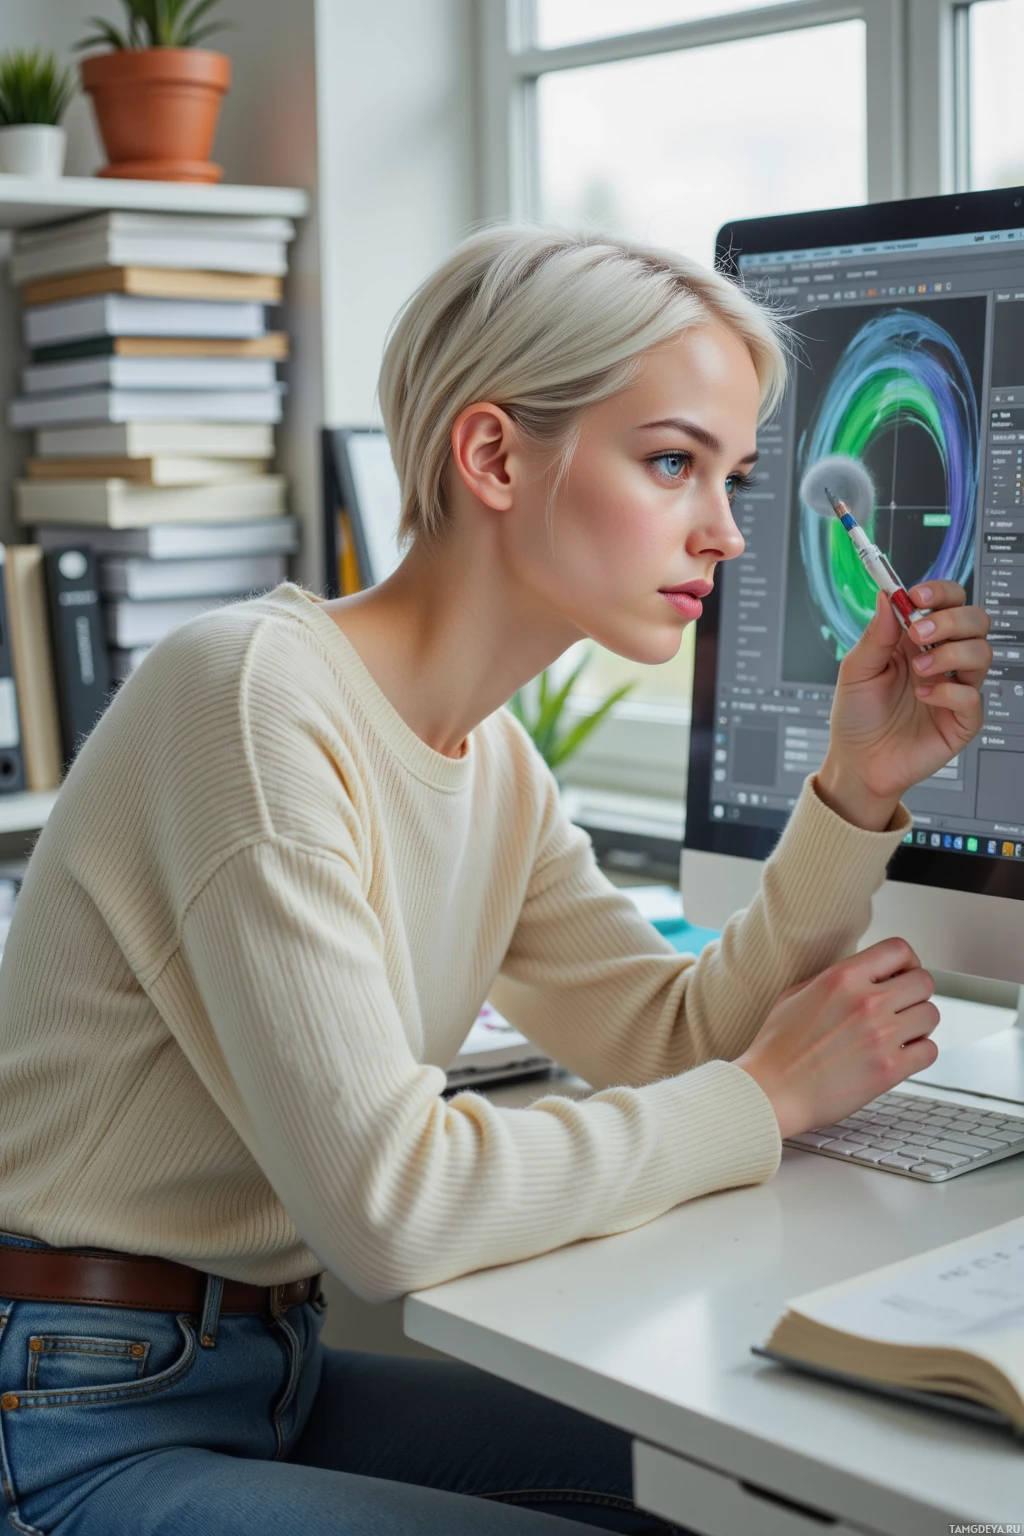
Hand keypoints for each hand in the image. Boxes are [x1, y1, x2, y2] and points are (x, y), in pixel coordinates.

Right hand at [736, 938, 938, 1138]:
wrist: (771, 1092)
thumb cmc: (777, 1047)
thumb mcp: (796, 994)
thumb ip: (836, 979)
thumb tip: (867, 974)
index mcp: (842, 977)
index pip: (899, 950)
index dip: (907, 962)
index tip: (901, 976)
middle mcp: (865, 1001)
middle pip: (924, 982)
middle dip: (915, 994)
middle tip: (902, 1008)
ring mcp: (880, 1036)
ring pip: (931, 1015)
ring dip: (919, 1024)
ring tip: (900, 1034)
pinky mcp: (889, 1069)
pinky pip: (929, 1051)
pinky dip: (918, 1052)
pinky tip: (899, 1055)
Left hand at [817, 582, 991, 830]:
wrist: (857, 762)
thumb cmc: (856, 716)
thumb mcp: (855, 670)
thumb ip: (876, 634)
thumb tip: (887, 595)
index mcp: (917, 640)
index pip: (948, 601)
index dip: (940, 592)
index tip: (917, 596)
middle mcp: (942, 659)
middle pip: (975, 620)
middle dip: (951, 619)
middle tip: (918, 633)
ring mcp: (955, 687)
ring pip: (983, 652)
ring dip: (950, 653)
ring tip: (918, 670)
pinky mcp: (962, 720)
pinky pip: (973, 697)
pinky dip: (949, 692)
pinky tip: (924, 698)